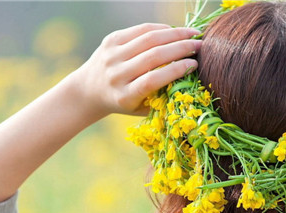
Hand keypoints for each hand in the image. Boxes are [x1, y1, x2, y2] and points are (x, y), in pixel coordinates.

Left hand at [69, 23, 201, 116]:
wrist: (89, 90)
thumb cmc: (122, 101)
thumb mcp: (139, 108)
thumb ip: (161, 98)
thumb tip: (190, 81)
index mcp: (123, 96)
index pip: (153, 80)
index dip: (175, 70)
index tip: (194, 65)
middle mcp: (115, 75)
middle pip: (153, 56)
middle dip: (181, 48)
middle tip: (200, 45)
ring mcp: (112, 56)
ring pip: (149, 38)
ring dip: (175, 34)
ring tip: (192, 34)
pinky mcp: (110, 40)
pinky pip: (140, 30)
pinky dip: (160, 28)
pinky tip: (173, 31)